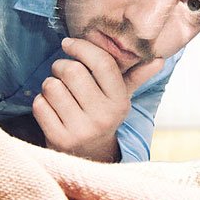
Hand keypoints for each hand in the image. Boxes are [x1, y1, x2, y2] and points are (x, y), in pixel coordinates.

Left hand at [32, 37, 163, 161]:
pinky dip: (41, 101)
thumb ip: (136, 76)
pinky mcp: (58, 139)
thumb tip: (160, 59)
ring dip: (50, 84)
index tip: (69, 43)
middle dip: (60, 65)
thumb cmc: (102, 115)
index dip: (82, 47)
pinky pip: (40, 104)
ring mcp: (80, 130)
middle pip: (71, 71)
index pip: (103, 63)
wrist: (88, 155)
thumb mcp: (120, 97)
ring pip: (52, 86)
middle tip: (61, 71)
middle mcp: (103, 117)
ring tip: (58, 92)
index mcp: (119, 102)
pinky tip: (51, 108)